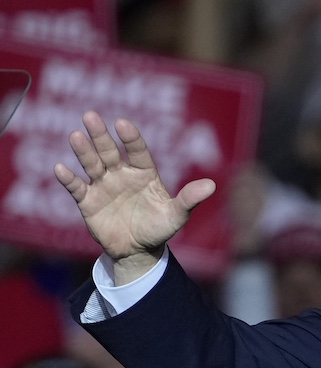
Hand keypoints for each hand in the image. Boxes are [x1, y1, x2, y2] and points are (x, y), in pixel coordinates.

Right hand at [54, 111, 214, 282]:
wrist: (137, 251)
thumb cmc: (158, 228)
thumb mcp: (176, 215)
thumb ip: (189, 199)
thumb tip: (212, 185)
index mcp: (144, 173)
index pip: (137, 151)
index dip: (130, 138)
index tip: (122, 123)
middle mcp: (122, 174)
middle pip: (110, 151)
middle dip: (100, 135)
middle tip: (90, 116)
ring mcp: (103, 186)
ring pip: (92, 164)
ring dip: (83, 151)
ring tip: (76, 136)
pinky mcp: (88, 201)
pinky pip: (77, 188)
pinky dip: (69, 179)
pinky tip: (61, 168)